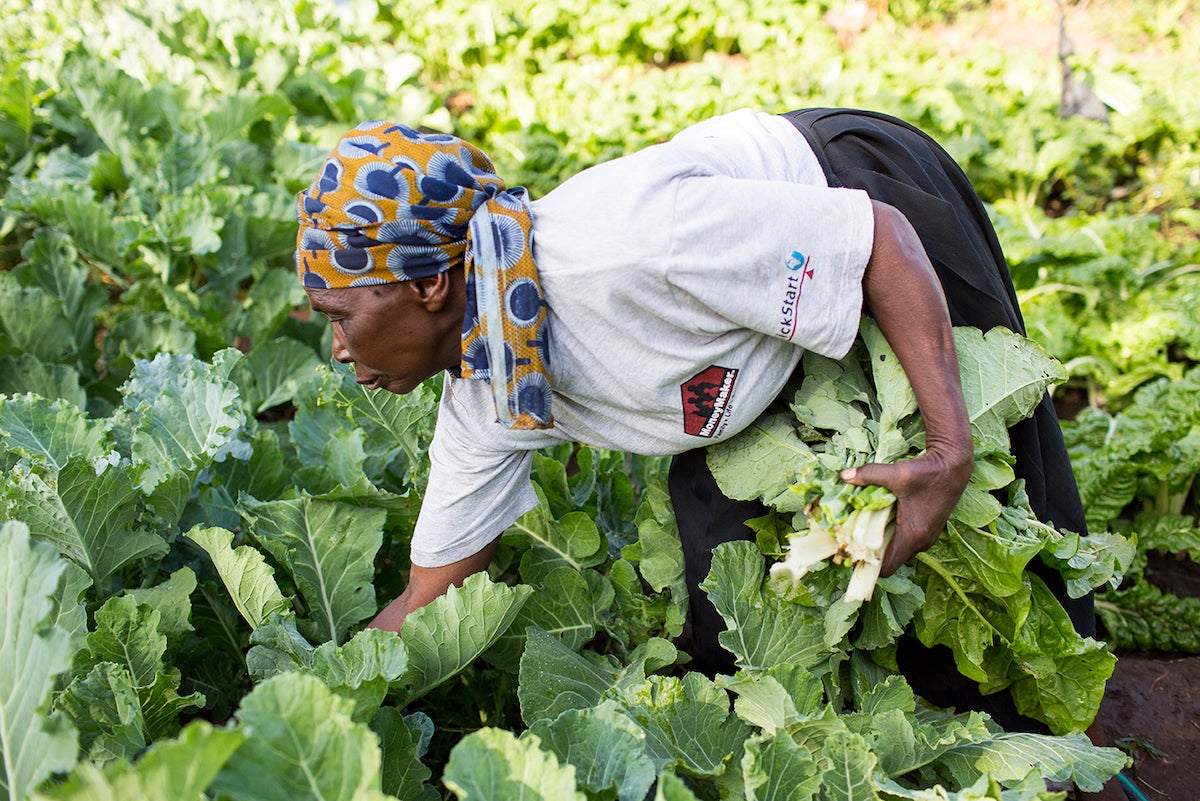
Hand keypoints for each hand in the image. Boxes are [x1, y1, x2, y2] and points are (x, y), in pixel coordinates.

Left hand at [842, 446, 971, 575]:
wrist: (954, 466)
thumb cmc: (927, 472)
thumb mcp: (896, 473)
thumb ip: (869, 475)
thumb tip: (844, 475)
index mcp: (913, 535)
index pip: (887, 566)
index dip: (867, 564)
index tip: (851, 553)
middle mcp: (922, 542)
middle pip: (891, 559)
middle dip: (872, 553)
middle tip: (853, 538)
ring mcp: (928, 537)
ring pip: (899, 550)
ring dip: (883, 543)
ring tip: (866, 529)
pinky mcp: (930, 530)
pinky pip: (907, 542)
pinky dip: (894, 536)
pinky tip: (883, 521)